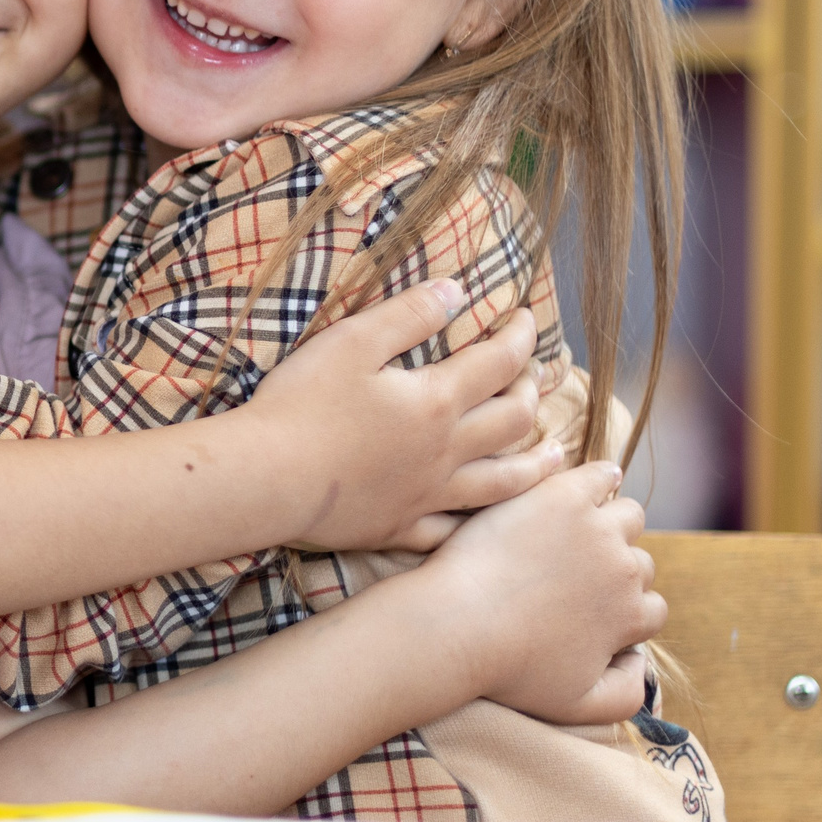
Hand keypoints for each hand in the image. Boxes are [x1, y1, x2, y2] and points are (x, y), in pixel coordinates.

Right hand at [244, 283, 563, 551]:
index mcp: (436, 401)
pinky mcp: (398, 527)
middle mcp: (445, 452)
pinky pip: (451, 530)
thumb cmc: (303, 403)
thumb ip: (409, 314)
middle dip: (530, 394)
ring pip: (500, 484)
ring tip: (556, 457)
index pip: (498, 363)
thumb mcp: (353, 342)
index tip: (527, 320)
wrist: (266, 477)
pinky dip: (476, 524)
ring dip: (535, 466)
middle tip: (533, 379)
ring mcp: (426, 496)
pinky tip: (486, 522)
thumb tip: (456, 290)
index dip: (520, 337)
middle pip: (511, 423)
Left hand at [416, 461, 663, 724]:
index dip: (625, 611)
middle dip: (616, 569)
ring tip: (582, 530)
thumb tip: (642, 662)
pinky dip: (604, 477)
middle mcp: (625, 570)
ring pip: (628, 517)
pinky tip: (593, 483)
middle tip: (576, 572)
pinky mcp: (563, 497)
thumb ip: (625, 695)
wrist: (458, 624)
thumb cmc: (508, 670)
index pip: (650, 609)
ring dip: (614, 524)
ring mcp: (596, 529)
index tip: (594, 610)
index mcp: (630, 615)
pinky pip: (602, 475)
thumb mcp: (575, 707)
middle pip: (639, 563)